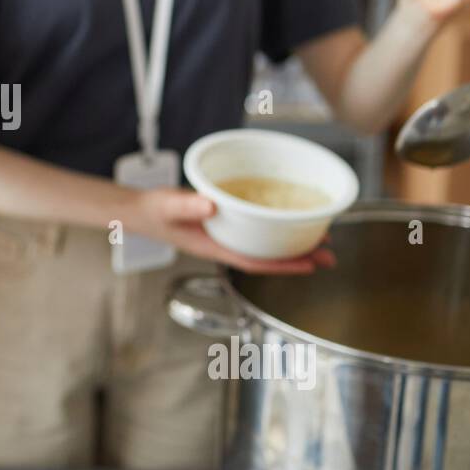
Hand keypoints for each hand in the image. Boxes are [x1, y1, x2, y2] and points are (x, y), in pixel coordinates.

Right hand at [126, 186, 335, 274]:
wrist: (139, 210)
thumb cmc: (152, 211)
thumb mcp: (168, 205)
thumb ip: (187, 204)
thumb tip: (213, 204)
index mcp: (214, 247)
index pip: (255, 261)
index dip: (284, 265)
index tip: (310, 264)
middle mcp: (225, 244)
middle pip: (268, 255)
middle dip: (298, 256)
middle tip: (330, 252)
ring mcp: (226, 235)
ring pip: (265, 243)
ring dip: (292, 242)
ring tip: (320, 238)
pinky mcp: (226, 222)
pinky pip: (256, 229)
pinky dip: (275, 225)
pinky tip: (288, 218)